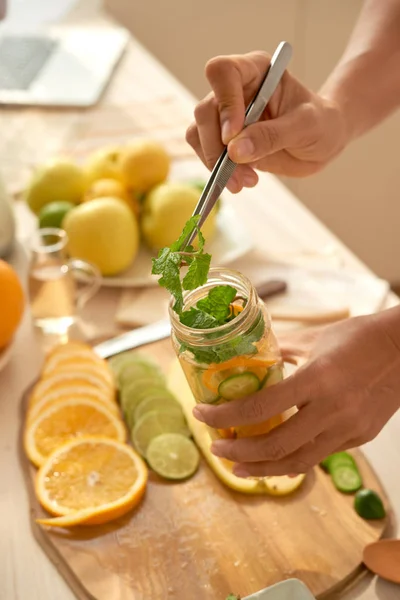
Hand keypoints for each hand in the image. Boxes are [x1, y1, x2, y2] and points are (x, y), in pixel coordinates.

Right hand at [186, 51, 347, 191]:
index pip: (223, 72)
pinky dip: (217, 171)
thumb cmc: (321, 123)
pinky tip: (242, 180)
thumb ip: (271, 136)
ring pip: (199, 133)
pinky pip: (204, 152)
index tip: (233, 135)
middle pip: (206, 110)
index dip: (224, 103)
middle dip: (217, 147)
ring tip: (243, 182)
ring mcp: (226, 115)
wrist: (322, 141)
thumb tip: (234, 151)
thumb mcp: (305, 127)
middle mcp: (235, 89)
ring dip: (215, 163)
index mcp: (257, 71)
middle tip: (238, 173)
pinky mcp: (222, 140)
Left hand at [192, 309, 399, 476]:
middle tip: (217, 447)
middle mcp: (332, 409)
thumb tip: (252, 357)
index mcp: (317, 378)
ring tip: (239, 467)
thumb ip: (282, 350)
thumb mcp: (315, 338)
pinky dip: (292, 460)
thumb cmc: (360, 337)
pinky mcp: (360, 438)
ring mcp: (349, 428)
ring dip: (263, 468)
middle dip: (238, 452)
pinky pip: (318, 456)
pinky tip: (276, 459)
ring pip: (298, 462)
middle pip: (276, 446)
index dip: (225, 416)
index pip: (260, 408)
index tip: (203, 414)